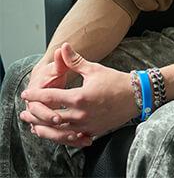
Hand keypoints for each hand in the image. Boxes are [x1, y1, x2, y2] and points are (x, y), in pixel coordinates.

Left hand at [20, 43, 136, 147]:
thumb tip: (63, 47)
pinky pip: (73, 137)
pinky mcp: (93, 131)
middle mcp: (81, 114)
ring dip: (45, 128)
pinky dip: (61, 136)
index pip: (50, 97)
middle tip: (25, 114)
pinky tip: (56, 133)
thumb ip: (75, 61)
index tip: (26, 94)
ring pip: (59, 131)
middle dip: (35, 116)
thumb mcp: (94, 69)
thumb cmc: (116, 81)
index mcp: (79, 97)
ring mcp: (87, 125)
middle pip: (50, 118)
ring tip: (35, 127)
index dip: (35, 95)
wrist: (137, 96)